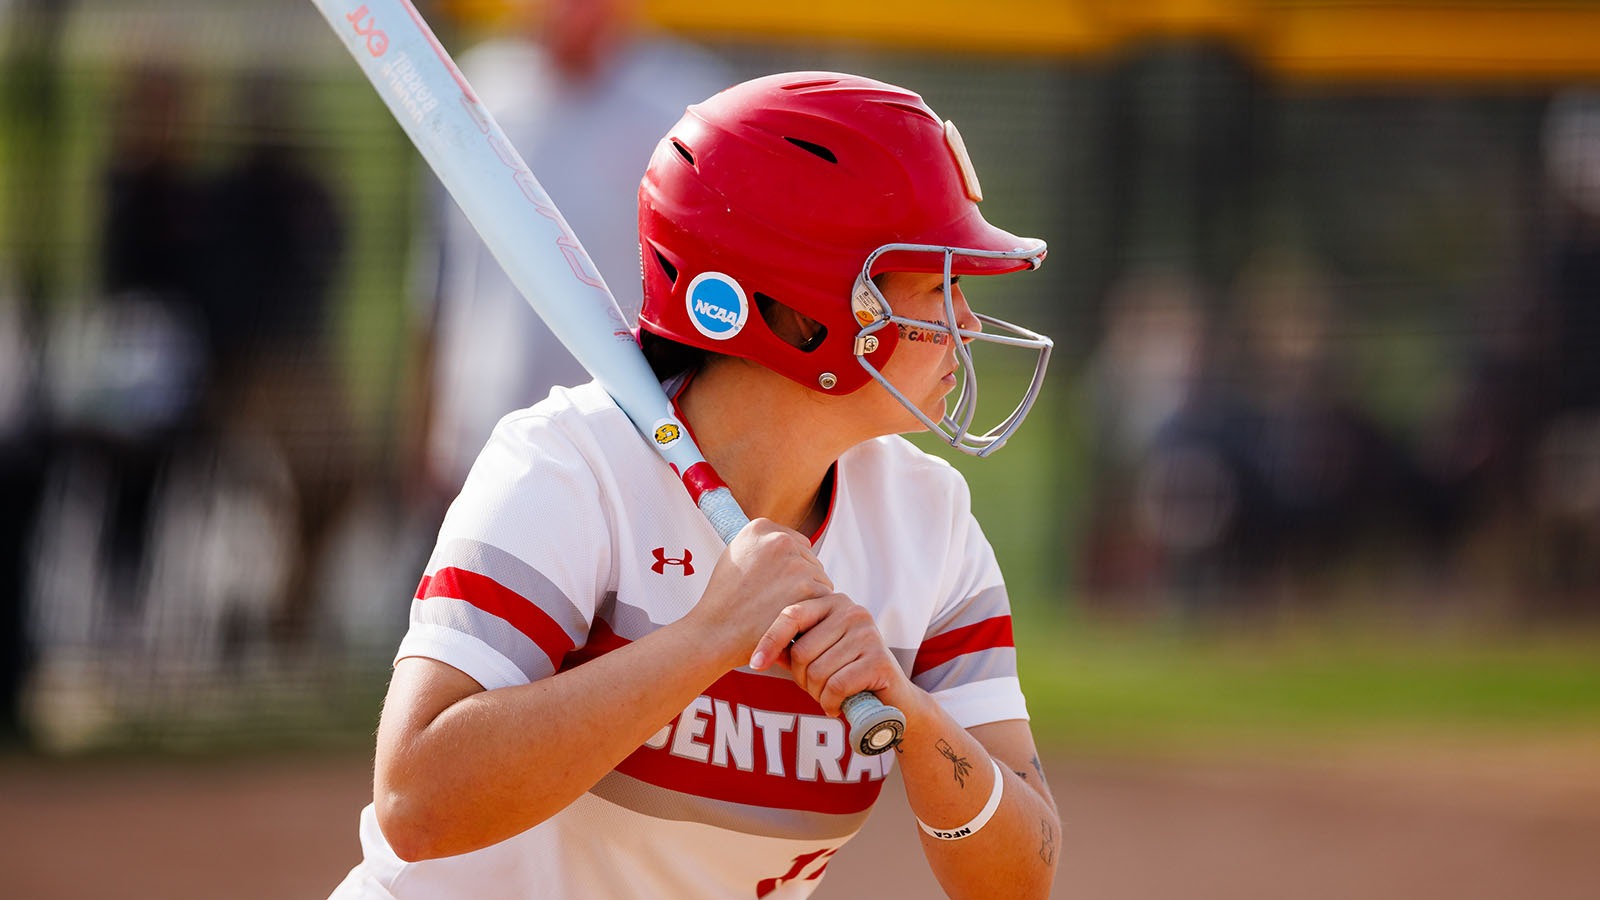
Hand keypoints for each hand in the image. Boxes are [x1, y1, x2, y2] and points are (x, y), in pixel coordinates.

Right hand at [688, 518, 833, 668]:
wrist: (715, 632)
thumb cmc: (723, 601)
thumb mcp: (735, 556)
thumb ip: (762, 546)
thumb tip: (791, 543)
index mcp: (760, 527)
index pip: (797, 543)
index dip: (789, 569)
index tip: (775, 585)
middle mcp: (779, 539)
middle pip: (811, 560)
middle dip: (800, 582)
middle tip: (775, 602)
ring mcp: (795, 562)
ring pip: (820, 579)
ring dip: (808, 598)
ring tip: (779, 611)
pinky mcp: (807, 587)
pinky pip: (824, 598)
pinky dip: (812, 613)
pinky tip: (790, 620)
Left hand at [748, 592, 909, 717]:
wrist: (893, 701)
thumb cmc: (847, 676)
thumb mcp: (816, 658)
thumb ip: (791, 650)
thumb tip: (757, 652)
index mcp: (833, 603)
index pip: (791, 615)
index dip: (769, 641)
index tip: (755, 665)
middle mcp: (853, 611)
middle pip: (802, 651)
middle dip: (802, 679)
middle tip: (816, 690)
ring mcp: (868, 633)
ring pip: (817, 671)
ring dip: (817, 695)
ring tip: (830, 697)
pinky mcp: (879, 660)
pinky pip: (836, 686)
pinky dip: (830, 704)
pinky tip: (837, 707)